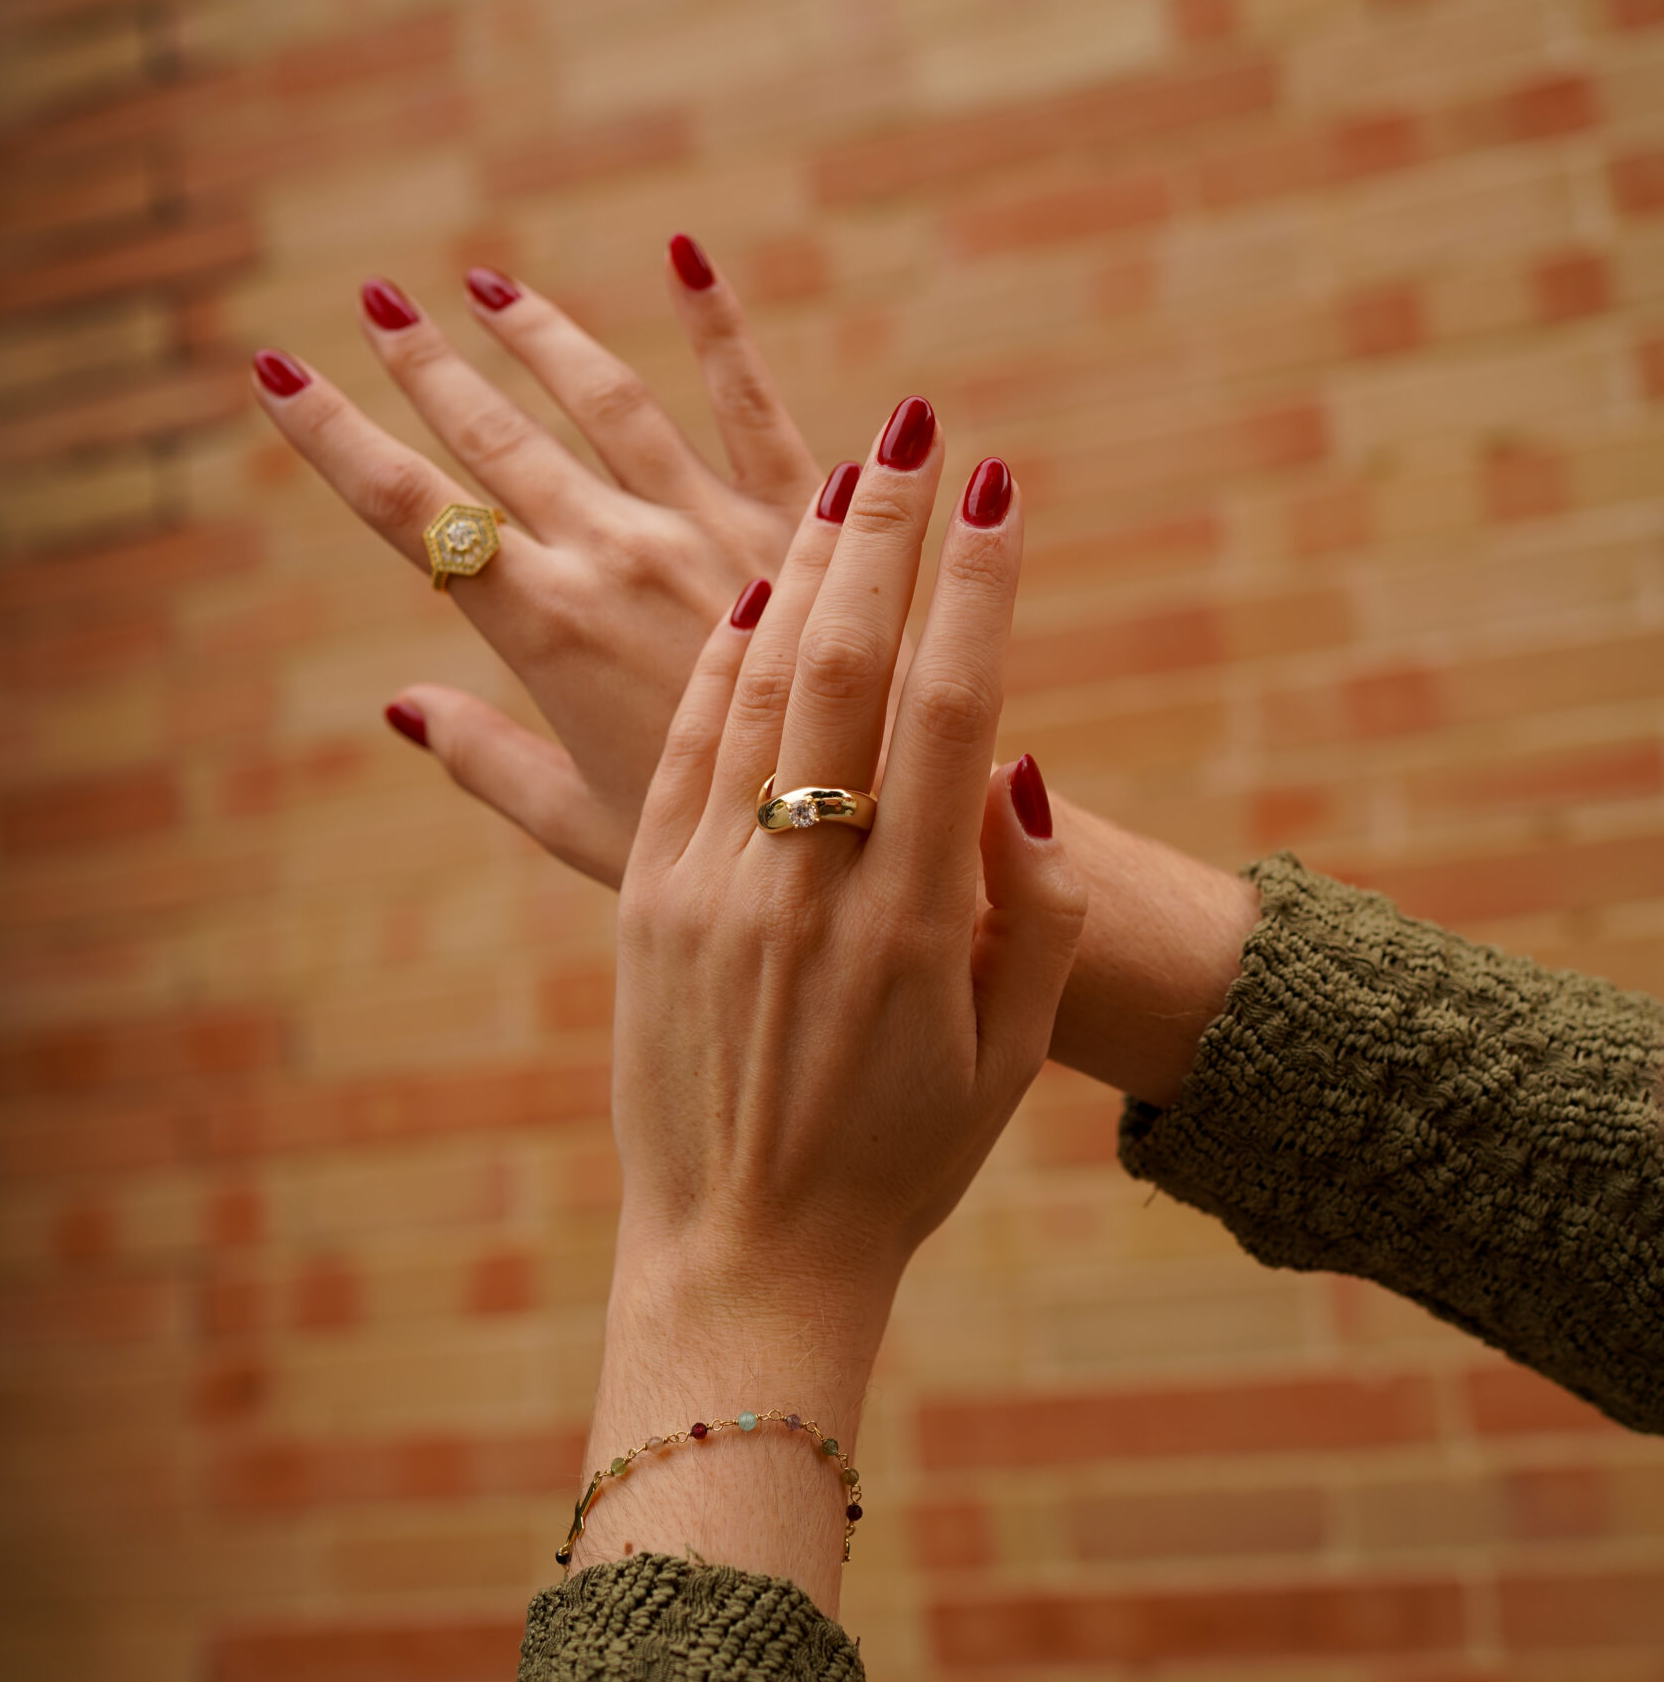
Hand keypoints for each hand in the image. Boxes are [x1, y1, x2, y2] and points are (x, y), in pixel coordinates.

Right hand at [250, 241, 827, 882]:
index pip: (412, 511)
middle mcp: (619, 554)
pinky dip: (718, 325)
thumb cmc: (728, 852)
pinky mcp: (809, 512)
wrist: (866, 831)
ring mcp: (712, 522)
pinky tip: (684, 254)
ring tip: (483, 283)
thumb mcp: (588, 828)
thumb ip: (489, 761)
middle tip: (373, 299)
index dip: (335, 436)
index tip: (277, 370)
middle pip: (496, 437)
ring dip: (537, 334)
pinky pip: (751, 402)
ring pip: (605, 401)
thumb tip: (402, 706)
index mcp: (548, 628)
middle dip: (424, 364)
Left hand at [575, 403, 1087, 1613]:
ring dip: (800, 568)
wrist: (747, 1254)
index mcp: (917, 923)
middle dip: (885, 530)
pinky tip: (747, 588)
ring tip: (839, 475)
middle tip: (914, 427)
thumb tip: (1019, 767)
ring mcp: (715, 886)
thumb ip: (1034, 911)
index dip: (980, 584)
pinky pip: (680, 750)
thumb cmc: (902, 1162)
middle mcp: (809, 885)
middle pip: (847, 665)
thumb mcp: (1006, 1053)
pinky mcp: (645, 901)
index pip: (955, 708)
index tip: (999, 486)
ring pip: (756, 686)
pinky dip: (717, 660)